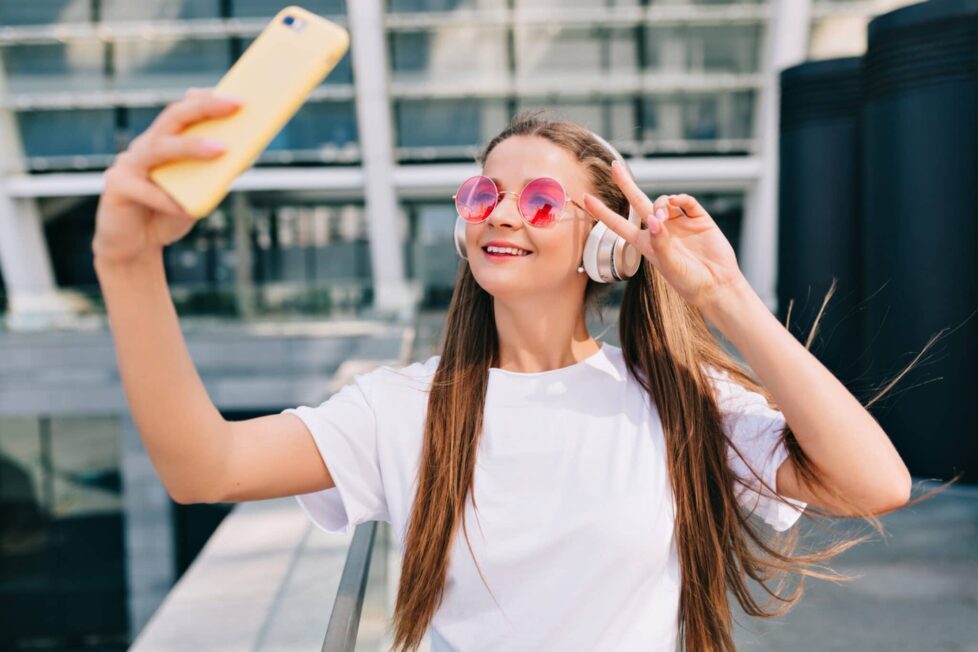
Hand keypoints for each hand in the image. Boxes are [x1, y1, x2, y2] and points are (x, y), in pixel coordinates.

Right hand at [91, 87, 241, 266]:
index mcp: (165, 143)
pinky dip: (166, 200)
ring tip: (221, 150)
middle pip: (173, 118)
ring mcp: (128, 165)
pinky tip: (185, 209)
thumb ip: (216, 175)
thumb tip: (247, 155)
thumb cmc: (169, 216)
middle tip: (236, 105)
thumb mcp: (200, 194)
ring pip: (158, 147)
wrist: (134, 249)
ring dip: (191, 147)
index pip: (184, 111)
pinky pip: (145, 190)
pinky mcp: (116, 188)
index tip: (236, 95)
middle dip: (205, 108)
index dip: (207, 99)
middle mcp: (145, 147)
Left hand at [582, 160, 750, 312]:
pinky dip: (680, 198)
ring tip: (663, 217)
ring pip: (662, 201)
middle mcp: (660, 230)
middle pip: (637, 202)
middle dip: (626, 183)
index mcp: (646, 244)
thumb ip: (660, 242)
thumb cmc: (689, 282)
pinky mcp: (698, 219)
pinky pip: (686, 201)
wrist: (717, 285)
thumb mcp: (669, 265)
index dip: (602, 212)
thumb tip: (653, 219)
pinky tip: (676, 203)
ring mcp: (678, 223)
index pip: (619, 224)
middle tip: (615, 165)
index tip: (586, 198)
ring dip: (659, 204)